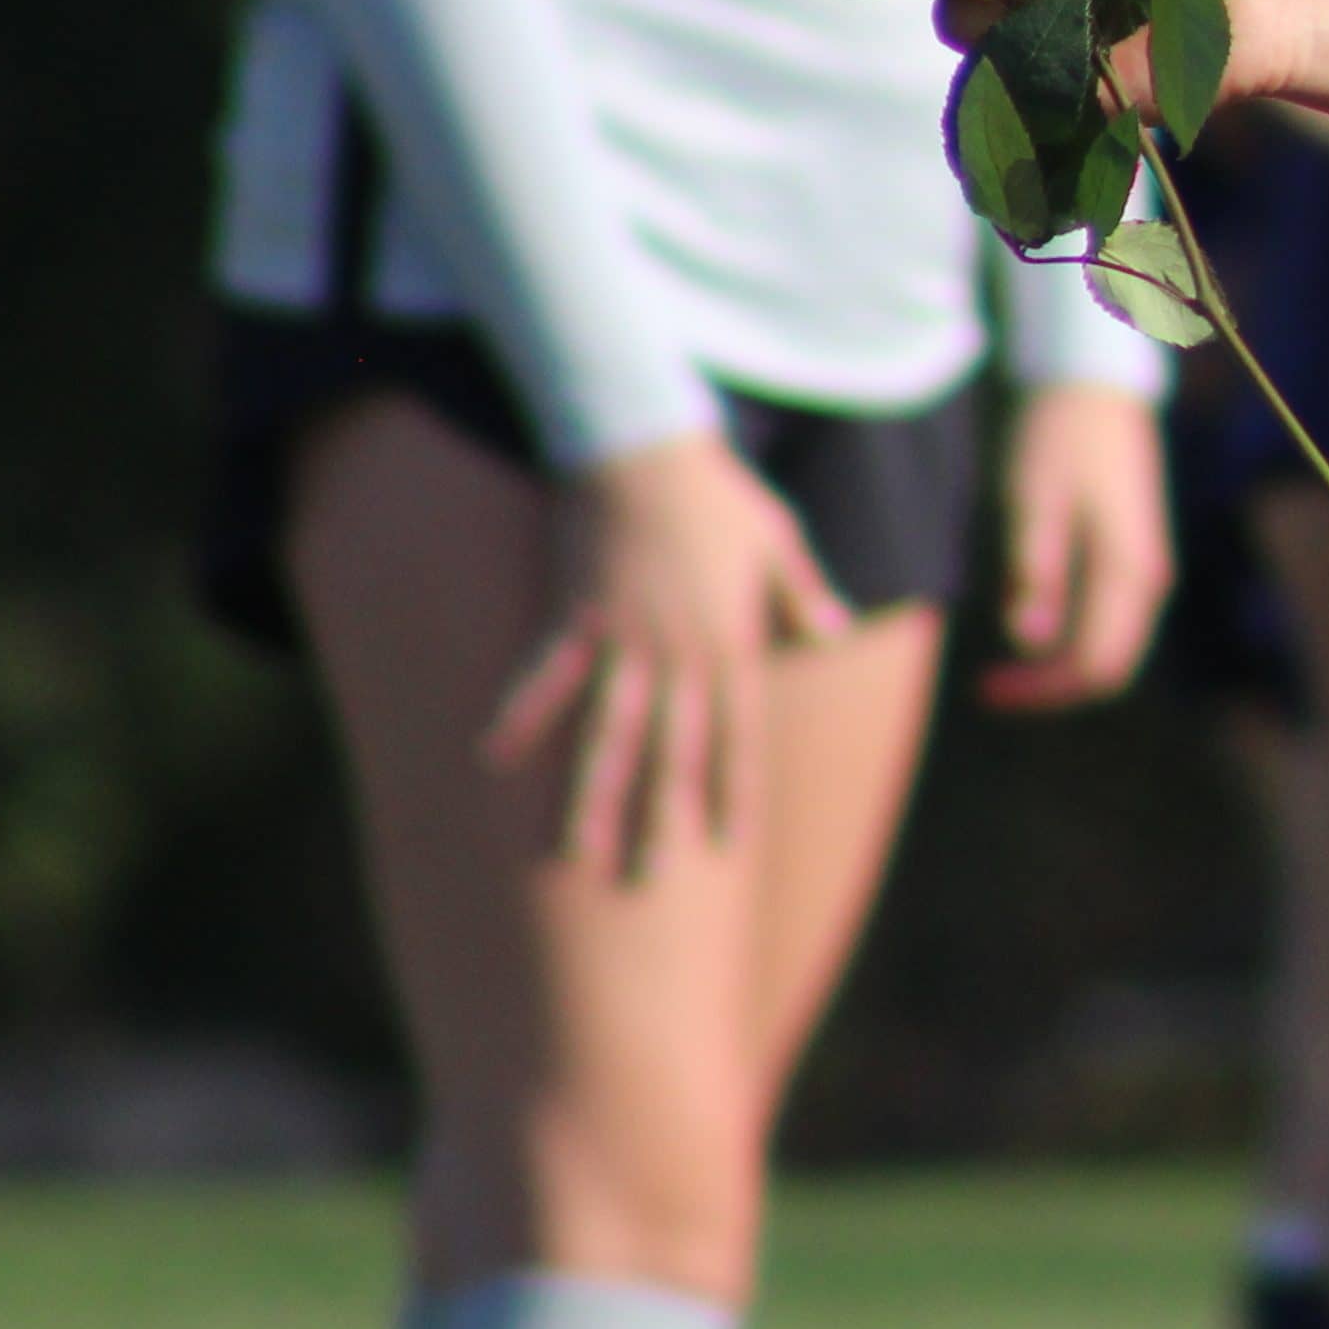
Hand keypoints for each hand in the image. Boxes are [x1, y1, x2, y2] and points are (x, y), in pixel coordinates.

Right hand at [489, 430, 851, 872]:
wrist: (645, 446)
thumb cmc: (716, 492)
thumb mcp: (779, 539)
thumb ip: (802, 592)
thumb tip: (835, 631)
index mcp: (731, 643)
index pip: (738, 735)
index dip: (734, 792)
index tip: (731, 846)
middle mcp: (679, 654)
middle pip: (671, 752)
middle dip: (658, 819)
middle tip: (644, 882)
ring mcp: (624, 639)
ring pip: (607, 733)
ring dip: (589, 794)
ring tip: (571, 853)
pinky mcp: (574, 616)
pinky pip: (545, 677)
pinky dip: (522, 715)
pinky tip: (493, 760)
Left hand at [985, 381, 1173, 709]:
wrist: (1096, 382)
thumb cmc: (1058, 437)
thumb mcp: (1033, 502)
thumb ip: (1035, 572)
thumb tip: (1030, 641)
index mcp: (1127, 571)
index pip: (1096, 664)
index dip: (1042, 690)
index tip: (985, 688)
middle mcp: (1148, 579)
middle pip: (1110, 665)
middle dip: (1051, 687)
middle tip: (987, 687)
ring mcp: (1146, 567)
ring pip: (1113, 645)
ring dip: (1060, 666)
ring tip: (1004, 666)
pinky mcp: (1135, 554)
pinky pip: (1112, 620)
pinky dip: (1073, 639)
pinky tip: (1034, 626)